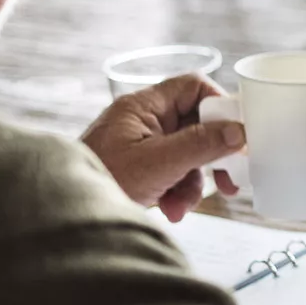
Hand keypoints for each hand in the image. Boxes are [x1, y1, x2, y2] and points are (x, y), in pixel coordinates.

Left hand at [82, 74, 244, 221]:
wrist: (67, 217)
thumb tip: (238, 132)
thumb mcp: (159, 163)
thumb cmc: (102, 181)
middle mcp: (144, 120)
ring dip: (193, 182)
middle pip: (196, 123)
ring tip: (182, 205)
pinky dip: (178, 191)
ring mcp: (142, 144)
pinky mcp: (141, 167)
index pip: (193, 87)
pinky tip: (171, 209)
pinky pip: (174, 171)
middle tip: (230, 175)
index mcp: (143, 106)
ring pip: (188, 152)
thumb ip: (201, 144)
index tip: (238, 131)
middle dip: (211, 155)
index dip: (219, 105)